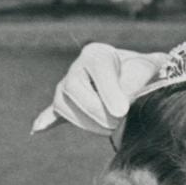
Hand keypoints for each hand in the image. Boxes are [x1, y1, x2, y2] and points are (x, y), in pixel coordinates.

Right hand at [32, 42, 162, 135]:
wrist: (135, 79)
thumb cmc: (141, 73)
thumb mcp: (148, 68)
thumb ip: (137, 80)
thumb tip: (118, 107)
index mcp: (97, 54)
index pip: (97, 68)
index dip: (108, 90)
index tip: (122, 111)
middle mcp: (77, 68)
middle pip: (73, 87)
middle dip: (96, 109)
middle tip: (118, 122)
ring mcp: (67, 86)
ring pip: (63, 104)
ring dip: (85, 122)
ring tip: (109, 130)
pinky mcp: (66, 105)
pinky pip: (52, 112)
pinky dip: (46, 120)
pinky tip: (37, 130)